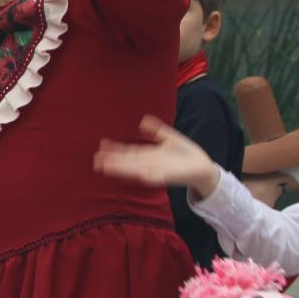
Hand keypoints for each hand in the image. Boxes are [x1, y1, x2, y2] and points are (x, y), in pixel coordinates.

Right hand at [94, 115, 221, 197]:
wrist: (203, 167)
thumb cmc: (186, 154)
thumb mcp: (170, 137)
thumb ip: (157, 130)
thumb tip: (143, 120)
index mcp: (148, 154)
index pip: (128, 152)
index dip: (115, 149)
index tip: (102, 145)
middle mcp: (148, 164)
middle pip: (126, 162)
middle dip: (111, 161)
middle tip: (95, 160)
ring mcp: (155, 171)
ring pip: (133, 170)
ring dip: (120, 169)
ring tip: (105, 168)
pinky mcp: (164, 177)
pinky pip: (150, 176)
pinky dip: (140, 174)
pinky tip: (130, 172)